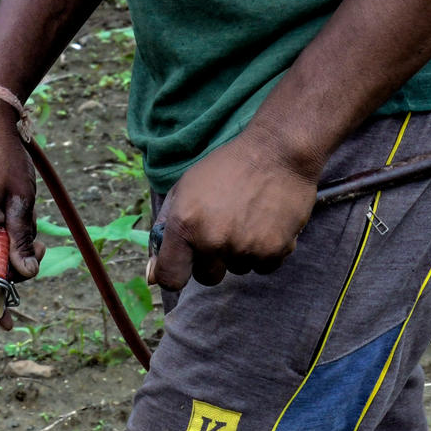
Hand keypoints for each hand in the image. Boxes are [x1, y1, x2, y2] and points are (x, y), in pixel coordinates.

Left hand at [151, 124, 322, 293]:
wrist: (278, 152)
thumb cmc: (226, 168)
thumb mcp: (184, 189)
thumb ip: (164, 232)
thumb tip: (151, 277)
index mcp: (184, 224)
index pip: (170, 278)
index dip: (174, 274)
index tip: (183, 265)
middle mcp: (212, 240)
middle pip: (207, 277)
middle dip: (213, 261)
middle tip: (224, 230)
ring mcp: (244, 248)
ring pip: (237, 269)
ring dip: (241, 253)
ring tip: (249, 218)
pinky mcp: (274, 250)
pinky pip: (263, 267)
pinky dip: (265, 251)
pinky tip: (267, 224)